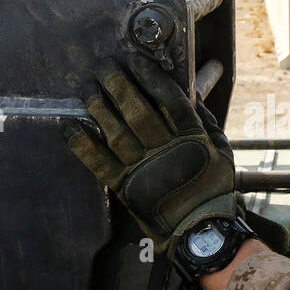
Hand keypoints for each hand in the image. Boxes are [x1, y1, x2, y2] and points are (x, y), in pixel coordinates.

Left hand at [64, 53, 236, 254]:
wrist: (202, 230)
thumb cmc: (213, 186)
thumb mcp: (221, 149)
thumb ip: (205, 121)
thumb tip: (190, 92)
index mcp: (192, 139)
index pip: (168, 100)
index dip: (150, 77)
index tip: (135, 59)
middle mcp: (165, 151)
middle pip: (138, 111)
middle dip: (118, 85)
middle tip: (104, 66)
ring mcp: (143, 170)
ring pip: (116, 132)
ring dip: (99, 107)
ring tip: (87, 87)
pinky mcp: (125, 188)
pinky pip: (99, 163)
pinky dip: (81, 144)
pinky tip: (69, 125)